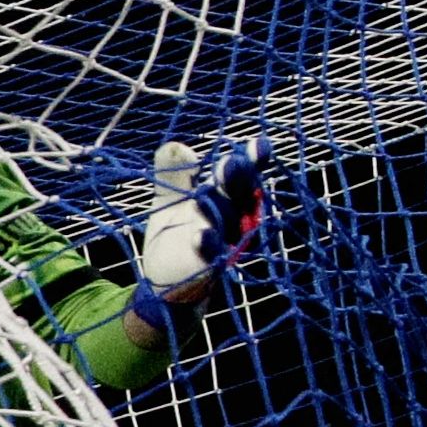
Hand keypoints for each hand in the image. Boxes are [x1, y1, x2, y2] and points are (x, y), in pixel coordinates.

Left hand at [128, 135, 271, 327]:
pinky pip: (210, 256)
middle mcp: (234, 221)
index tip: (259, 143)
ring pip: (226, 225)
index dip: (253, 162)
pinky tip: (199, 234)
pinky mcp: (208, 269)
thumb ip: (175, 176)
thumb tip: (174, 144)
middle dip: (236, 181)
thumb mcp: (170, 203)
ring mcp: (224, 245)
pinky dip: (206, 245)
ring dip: (217, 210)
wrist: (167, 283)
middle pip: (238, 198)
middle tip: (233, 163)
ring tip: (206, 193)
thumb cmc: (176, 237)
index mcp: (227, 200)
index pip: (242, 178)